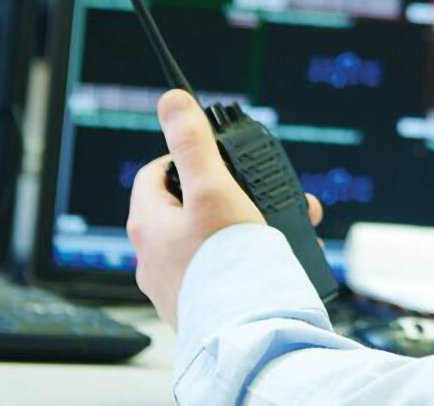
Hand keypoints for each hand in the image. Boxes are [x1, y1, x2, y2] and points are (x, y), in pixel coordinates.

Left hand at [126, 90, 324, 328]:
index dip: (183, 156)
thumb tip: (171, 101)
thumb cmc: (226, 262)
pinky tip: (279, 257)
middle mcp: (154, 257)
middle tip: (261, 191)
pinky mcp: (201, 306)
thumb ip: (194, 143)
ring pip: (212, 238)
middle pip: (189, 206)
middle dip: (233, 192)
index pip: (154, 174)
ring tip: (285, 226)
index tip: (214, 156)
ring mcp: (177, 285)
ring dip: (249, 224)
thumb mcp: (213, 188)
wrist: (246, 332)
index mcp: (148, 225)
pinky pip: (225, 270)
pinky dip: (251, 257)